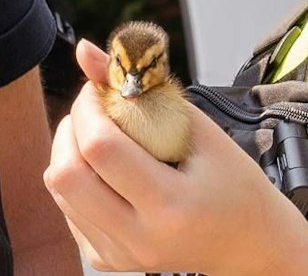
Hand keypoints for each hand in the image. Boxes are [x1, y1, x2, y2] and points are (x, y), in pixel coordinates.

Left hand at [43, 40, 307, 275]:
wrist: (248, 245)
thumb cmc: (233, 183)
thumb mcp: (199, 129)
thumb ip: (141, 88)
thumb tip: (85, 51)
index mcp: (171, 205)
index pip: (100, 149)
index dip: (89, 106)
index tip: (101, 89)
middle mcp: (141, 238)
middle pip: (66, 175)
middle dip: (71, 127)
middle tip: (96, 110)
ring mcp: (122, 255)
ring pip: (59, 190)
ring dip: (69, 150)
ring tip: (102, 135)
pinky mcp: (107, 260)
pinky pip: (67, 209)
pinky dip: (77, 178)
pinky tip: (106, 169)